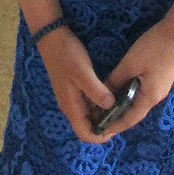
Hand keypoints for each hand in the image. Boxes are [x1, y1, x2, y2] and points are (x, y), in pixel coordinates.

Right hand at [35, 27, 118, 143]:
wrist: (52, 37)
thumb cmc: (67, 55)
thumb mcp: (83, 72)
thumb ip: (96, 90)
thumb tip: (111, 106)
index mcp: (71, 107)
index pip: (85, 134)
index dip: (101, 137)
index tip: (118, 127)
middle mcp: (70, 107)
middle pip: (87, 127)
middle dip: (104, 126)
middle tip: (122, 114)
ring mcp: (71, 98)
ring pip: (87, 116)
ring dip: (102, 115)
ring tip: (119, 104)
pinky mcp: (73, 89)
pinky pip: (86, 104)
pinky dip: (97, 104)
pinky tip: (109, 94)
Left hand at [90, 17, 173, 138]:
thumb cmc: (154, 48)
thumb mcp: (130, 64)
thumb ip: (116, 80)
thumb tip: (103, 95)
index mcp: (150, 97)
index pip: (130, 119)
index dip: (115, 126)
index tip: (100, 130)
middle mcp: (156, 96)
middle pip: (135, 112)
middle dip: (118, 116)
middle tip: (99, 117)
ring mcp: (160, 87)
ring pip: (139, 102)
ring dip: (124, 105)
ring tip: (107, 105)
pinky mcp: (161, 78)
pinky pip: (143, 92)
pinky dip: (130, 95)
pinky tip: (121, 89)